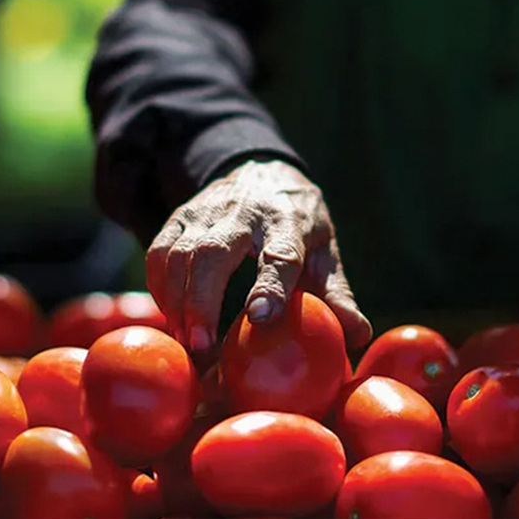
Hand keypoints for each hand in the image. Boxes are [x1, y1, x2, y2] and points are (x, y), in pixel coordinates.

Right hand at [145, 159, 371, 354]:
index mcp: (289, 221)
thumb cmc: (299, 226)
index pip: (280, 254)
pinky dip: (160, 289)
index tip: (261, 319)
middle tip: (202, 348)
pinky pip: (159, 254)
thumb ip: (337, 295)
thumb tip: (359, 336)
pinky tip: (173, 317)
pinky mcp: (179, 217)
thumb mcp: (325, 253)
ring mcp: (206, 212)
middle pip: (214, 253)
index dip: (270, 286)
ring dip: (178, 303)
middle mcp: (244, 211)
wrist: (262, 171)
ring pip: (179, 255)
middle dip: (203, 302)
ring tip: (188, 344)